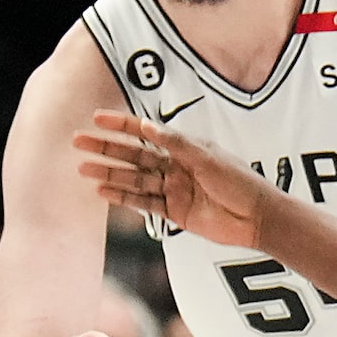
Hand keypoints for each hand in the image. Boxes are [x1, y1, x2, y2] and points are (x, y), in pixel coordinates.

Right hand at [72, 110, 271, 247]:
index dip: (122, 125)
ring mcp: (174, 190)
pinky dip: (124, 197)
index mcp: (185, 149)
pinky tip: (103, 191)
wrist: (258, 218)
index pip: (147, 133)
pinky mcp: (175, 213)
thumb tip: (147, 124)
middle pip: (134, 155)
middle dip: (107, 148)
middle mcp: (176, 167)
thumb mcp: (208, 158)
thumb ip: (176, 143)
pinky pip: (144, 203)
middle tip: (78, 142)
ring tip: (84, 168)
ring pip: (135, 179)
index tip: (97, 118)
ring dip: (109, 173)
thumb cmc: (240, 183)